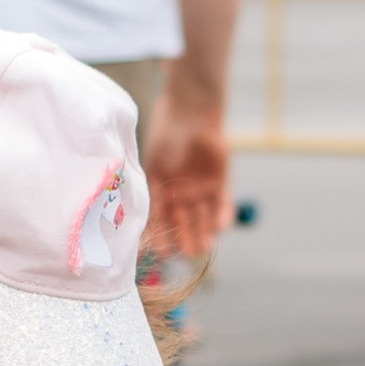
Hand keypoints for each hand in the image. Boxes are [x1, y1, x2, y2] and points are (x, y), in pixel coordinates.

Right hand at [144, 75, 229, 262]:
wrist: (192, 110)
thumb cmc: (167, 134)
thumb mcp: (154, 165)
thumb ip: (153, 192)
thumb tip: (141, 223)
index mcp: (160, 188)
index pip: (160, 218)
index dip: (161, 235)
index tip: (162, 253)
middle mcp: (181, 191)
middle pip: (183, 221)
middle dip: (185, 238)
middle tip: (188, 255)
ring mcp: (201, 187)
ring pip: (202, 217)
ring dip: (203, 232)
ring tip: (202, 248)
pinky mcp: (220, 181)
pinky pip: (223, 204)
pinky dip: (223, 216)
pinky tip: (221, 229)